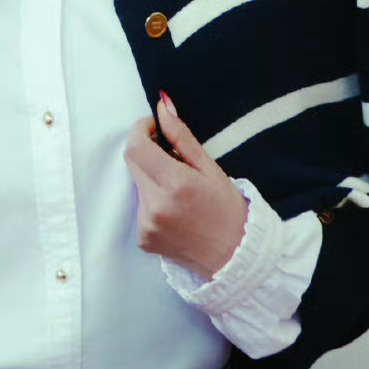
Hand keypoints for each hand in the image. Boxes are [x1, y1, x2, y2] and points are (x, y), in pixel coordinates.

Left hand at [124, 92, 248, 278]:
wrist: (236, 261)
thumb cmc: (230, 212)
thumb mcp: (212, 170)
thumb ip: (182, 137)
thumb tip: (162, 107)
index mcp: (176, 184)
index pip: (136, 146)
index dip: (141, 129)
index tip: (154, 126)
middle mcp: (156, 206)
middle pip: (132, 162)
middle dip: (147, 151)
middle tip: (171, 155)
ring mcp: (146, 225)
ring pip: (138, 185)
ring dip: (152, 178)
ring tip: (180, 191)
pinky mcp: (143, 239)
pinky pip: (140, 208)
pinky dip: (153, 202)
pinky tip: (176, 212)